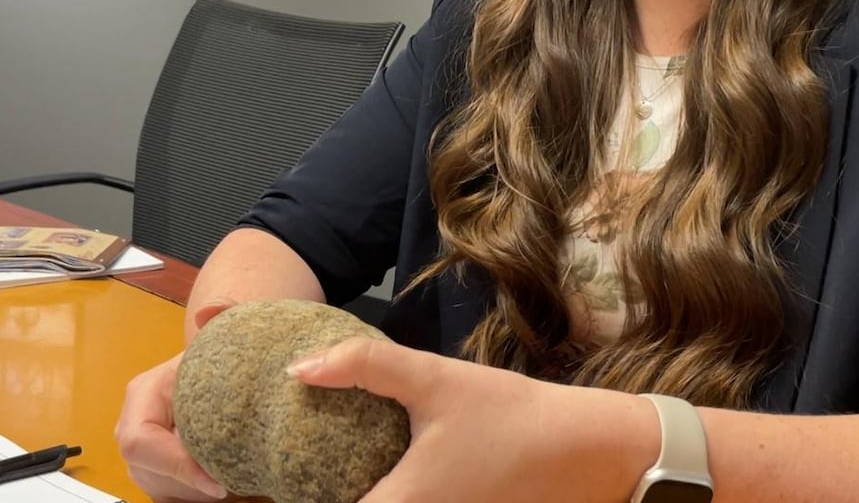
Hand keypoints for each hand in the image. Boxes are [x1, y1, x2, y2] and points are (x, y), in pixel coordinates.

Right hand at [114, 300, 233, 501]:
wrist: (213, 370)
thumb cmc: (214, 359)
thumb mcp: (220, 337)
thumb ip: (223, 314)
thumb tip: (211, 311)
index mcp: (141, 397)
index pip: (141, 443)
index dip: (177, 465)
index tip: (218, 480)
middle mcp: (132, 429)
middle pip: (152, 474)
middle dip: (192, 484)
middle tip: (233, 479)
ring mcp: (141, 456)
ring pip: (163, 490)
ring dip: (197, 491)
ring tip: (234, 473)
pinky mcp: (155, 475)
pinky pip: (173, 496)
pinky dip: (197, 493)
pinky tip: (224, 478)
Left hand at [288, 338, 659, 502]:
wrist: (588, 451)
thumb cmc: (513, 417)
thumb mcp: (437, 379)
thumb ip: (366, 367)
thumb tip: (297, 368)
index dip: (293, 494)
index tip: (270, 472)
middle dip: (324, 489)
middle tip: (297, 466)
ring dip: (361, 488)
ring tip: (336, 463)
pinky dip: (390, 494)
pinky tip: (388, 468)